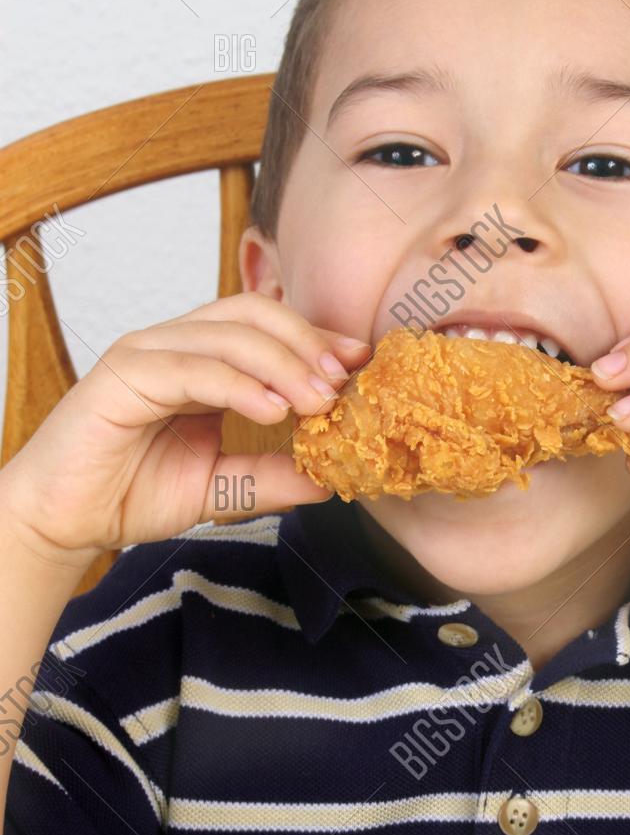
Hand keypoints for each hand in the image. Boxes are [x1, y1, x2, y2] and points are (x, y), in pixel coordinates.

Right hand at [0, 292, 368, 563]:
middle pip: (251, 314)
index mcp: (200, 360)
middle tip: (342, 383)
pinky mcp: (123, 375)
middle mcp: (174, 345)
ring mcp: (147, 353)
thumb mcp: (221, 487)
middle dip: (305, 343)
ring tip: (318, 400)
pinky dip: (238, 385)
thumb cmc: (130, 493)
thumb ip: (271, 475)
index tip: (359, 363)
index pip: (265, 326)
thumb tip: (330, 478)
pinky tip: (273, 409)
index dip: (314, 339)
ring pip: (226, 335)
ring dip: (281, 364)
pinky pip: (192, 369)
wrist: (66, 520)